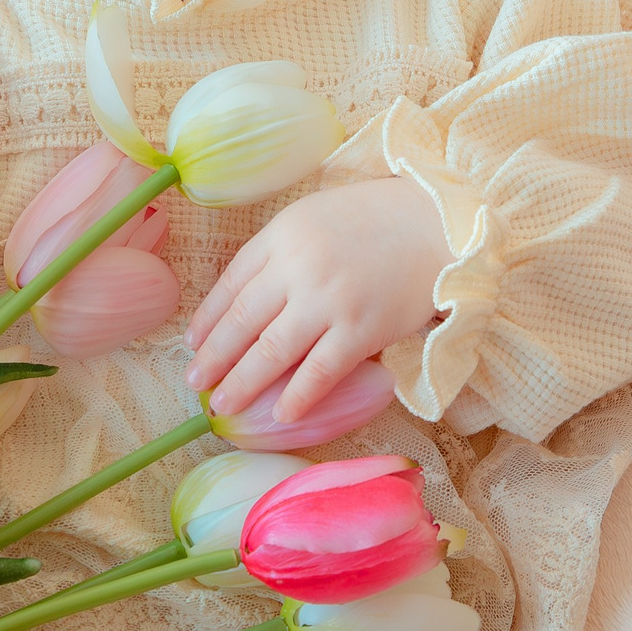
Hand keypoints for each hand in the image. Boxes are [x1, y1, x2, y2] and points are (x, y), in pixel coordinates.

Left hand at [184, 178, 450, 420]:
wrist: (438, 223)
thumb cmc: (374, 218)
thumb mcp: (313, 216)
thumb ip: (279, 251)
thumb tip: (244, 299)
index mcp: (281, 235)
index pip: (230, 283)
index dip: (207, 318)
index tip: (193, 343)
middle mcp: (298, 268)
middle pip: (243, 321)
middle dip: (214, 357)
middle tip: (195, 382)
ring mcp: (329, 301)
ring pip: (272, 351)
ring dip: (243, 383)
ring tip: (222, 405)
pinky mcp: (361, 330)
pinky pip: (320, 371)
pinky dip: (297, 396)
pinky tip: (280, 414)